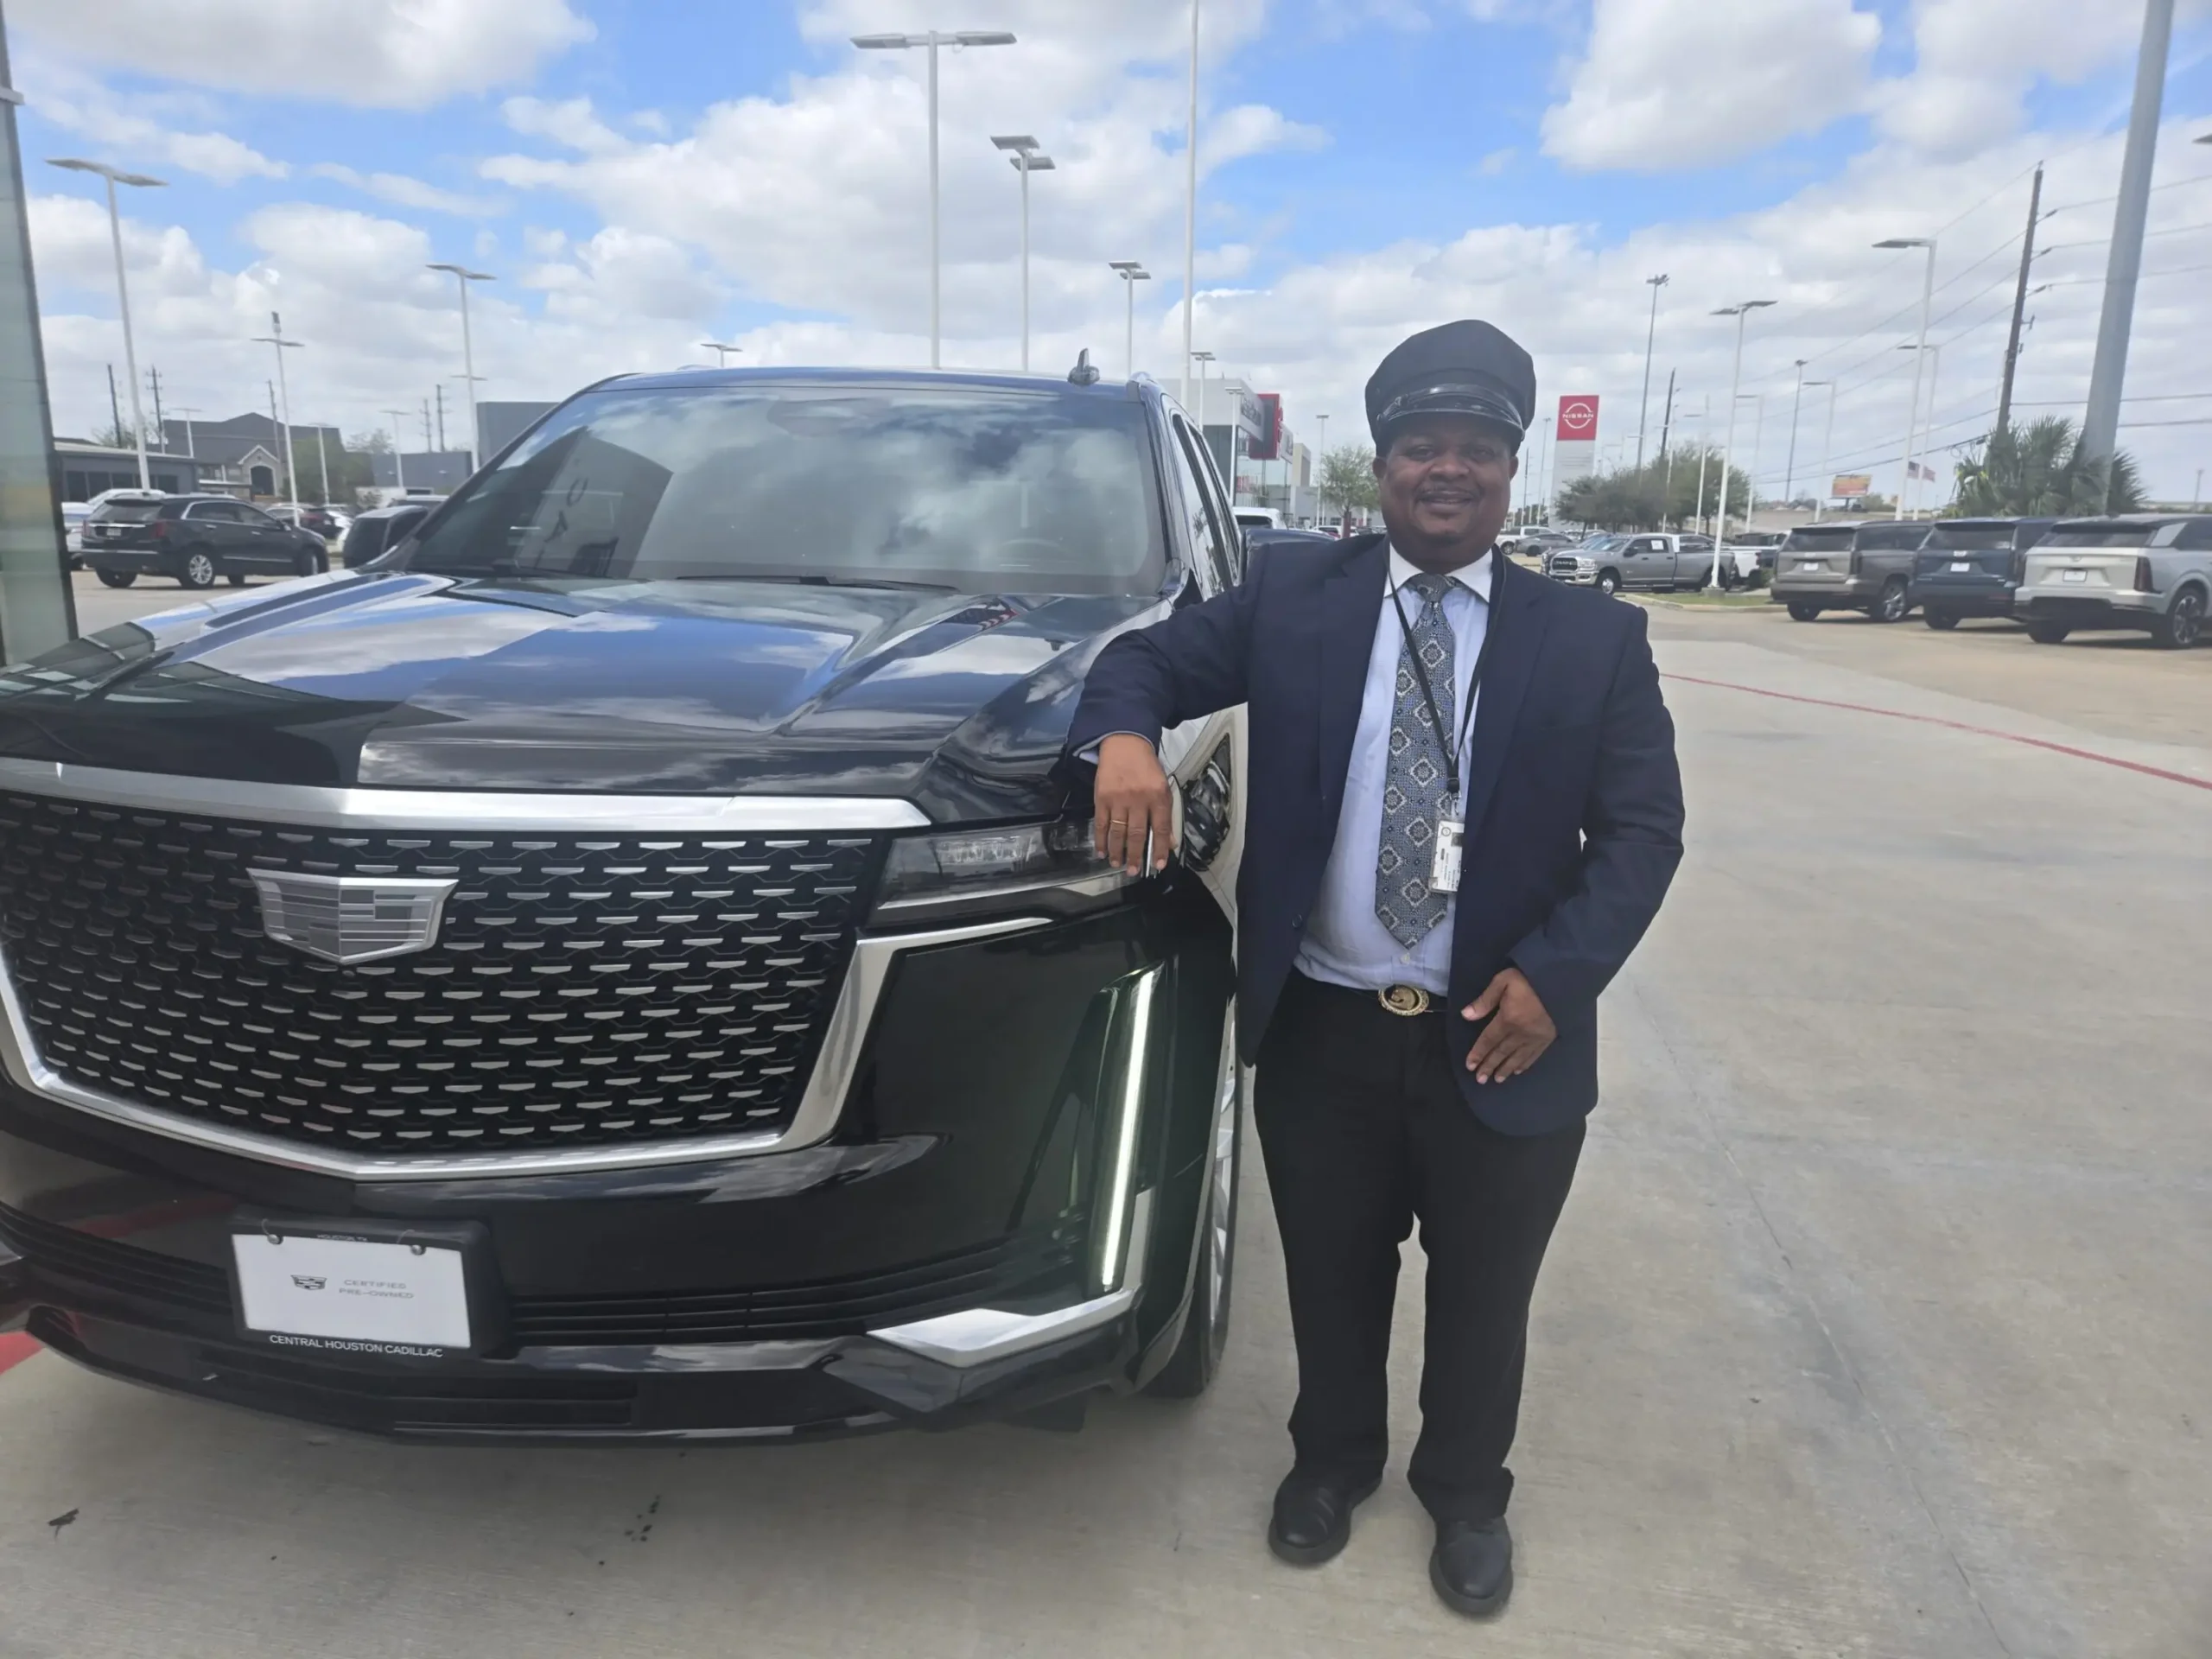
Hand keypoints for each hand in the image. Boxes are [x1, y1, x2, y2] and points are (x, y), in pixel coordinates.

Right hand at [1093, 733, 1172, 875]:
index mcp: (1158, 796)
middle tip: (1133, 871)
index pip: (1161, 827)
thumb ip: (1166, 814)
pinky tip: (1102, 851)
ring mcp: (1118, 799)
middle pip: (1137, 833)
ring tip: (1118, 864)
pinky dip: (1101, 839)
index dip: (1160, 848)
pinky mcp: (1102, 798)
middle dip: (1135, 855)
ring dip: (1117, 851)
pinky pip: (1101, 824)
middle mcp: (1139, 799)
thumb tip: (1170, 842)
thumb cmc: (1147, 768)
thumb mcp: (1163, 787)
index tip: (1159, 865)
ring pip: (1118, 831)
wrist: (1125, 744)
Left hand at [1462, 968, 1555, 1083]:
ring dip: (1505, 1069)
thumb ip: (1485, 1000)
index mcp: (1508, 1020)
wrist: (1560, 982)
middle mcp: (1520, 1033)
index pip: (1489, 1040)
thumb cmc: (1528, 979)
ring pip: (1516, 1058)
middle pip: (1501, 1052)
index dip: (1478, 1053)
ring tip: (1496, 1080)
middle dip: (1489, 1066)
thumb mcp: (1503, 981)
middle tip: (1480, 1080)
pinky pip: (1533, 1056)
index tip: (1470, 1066)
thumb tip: (1466, 1015)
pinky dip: (1524, 1065)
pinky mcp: (1547, 1038)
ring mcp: (1535, 1038)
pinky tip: (1517, 1071)